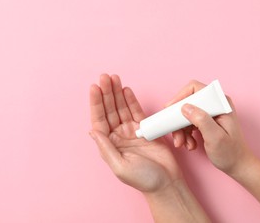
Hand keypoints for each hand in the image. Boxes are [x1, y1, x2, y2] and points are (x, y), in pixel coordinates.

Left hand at [89, 74, 182, 192]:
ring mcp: (130, 131)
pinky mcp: (144, 129)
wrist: (167, 183)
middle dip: (106, 93)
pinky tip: (126, 89)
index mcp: (109, 144)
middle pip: (109, 110)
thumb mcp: (120, 166)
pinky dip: (131, 100)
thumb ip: (106, 148)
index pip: (99, 119)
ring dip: (117, 93)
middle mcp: (117, 136)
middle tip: (104, 77)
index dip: (96, 103)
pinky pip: (135, 111)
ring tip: (113, 78)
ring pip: (121, 108)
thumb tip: (93, 131)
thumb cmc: (144, 179)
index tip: (95, 87)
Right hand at [167, 80, 252, 174]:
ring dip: (180, 129)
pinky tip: (189, 143)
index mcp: (221, 103)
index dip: (180, 97)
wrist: (237, 165)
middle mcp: (215, 104)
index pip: (195, 89)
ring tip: (183, 143)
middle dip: (178, 120)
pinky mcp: (205, 120)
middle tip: (177, 135)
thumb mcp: (216, 138)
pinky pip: (187, 121)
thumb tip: (185, 107)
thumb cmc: (231, 153)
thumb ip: (202, 120)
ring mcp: (210, 112)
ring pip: (185, 113)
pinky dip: (185, 133)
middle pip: (187, 102)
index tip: (170, 111)